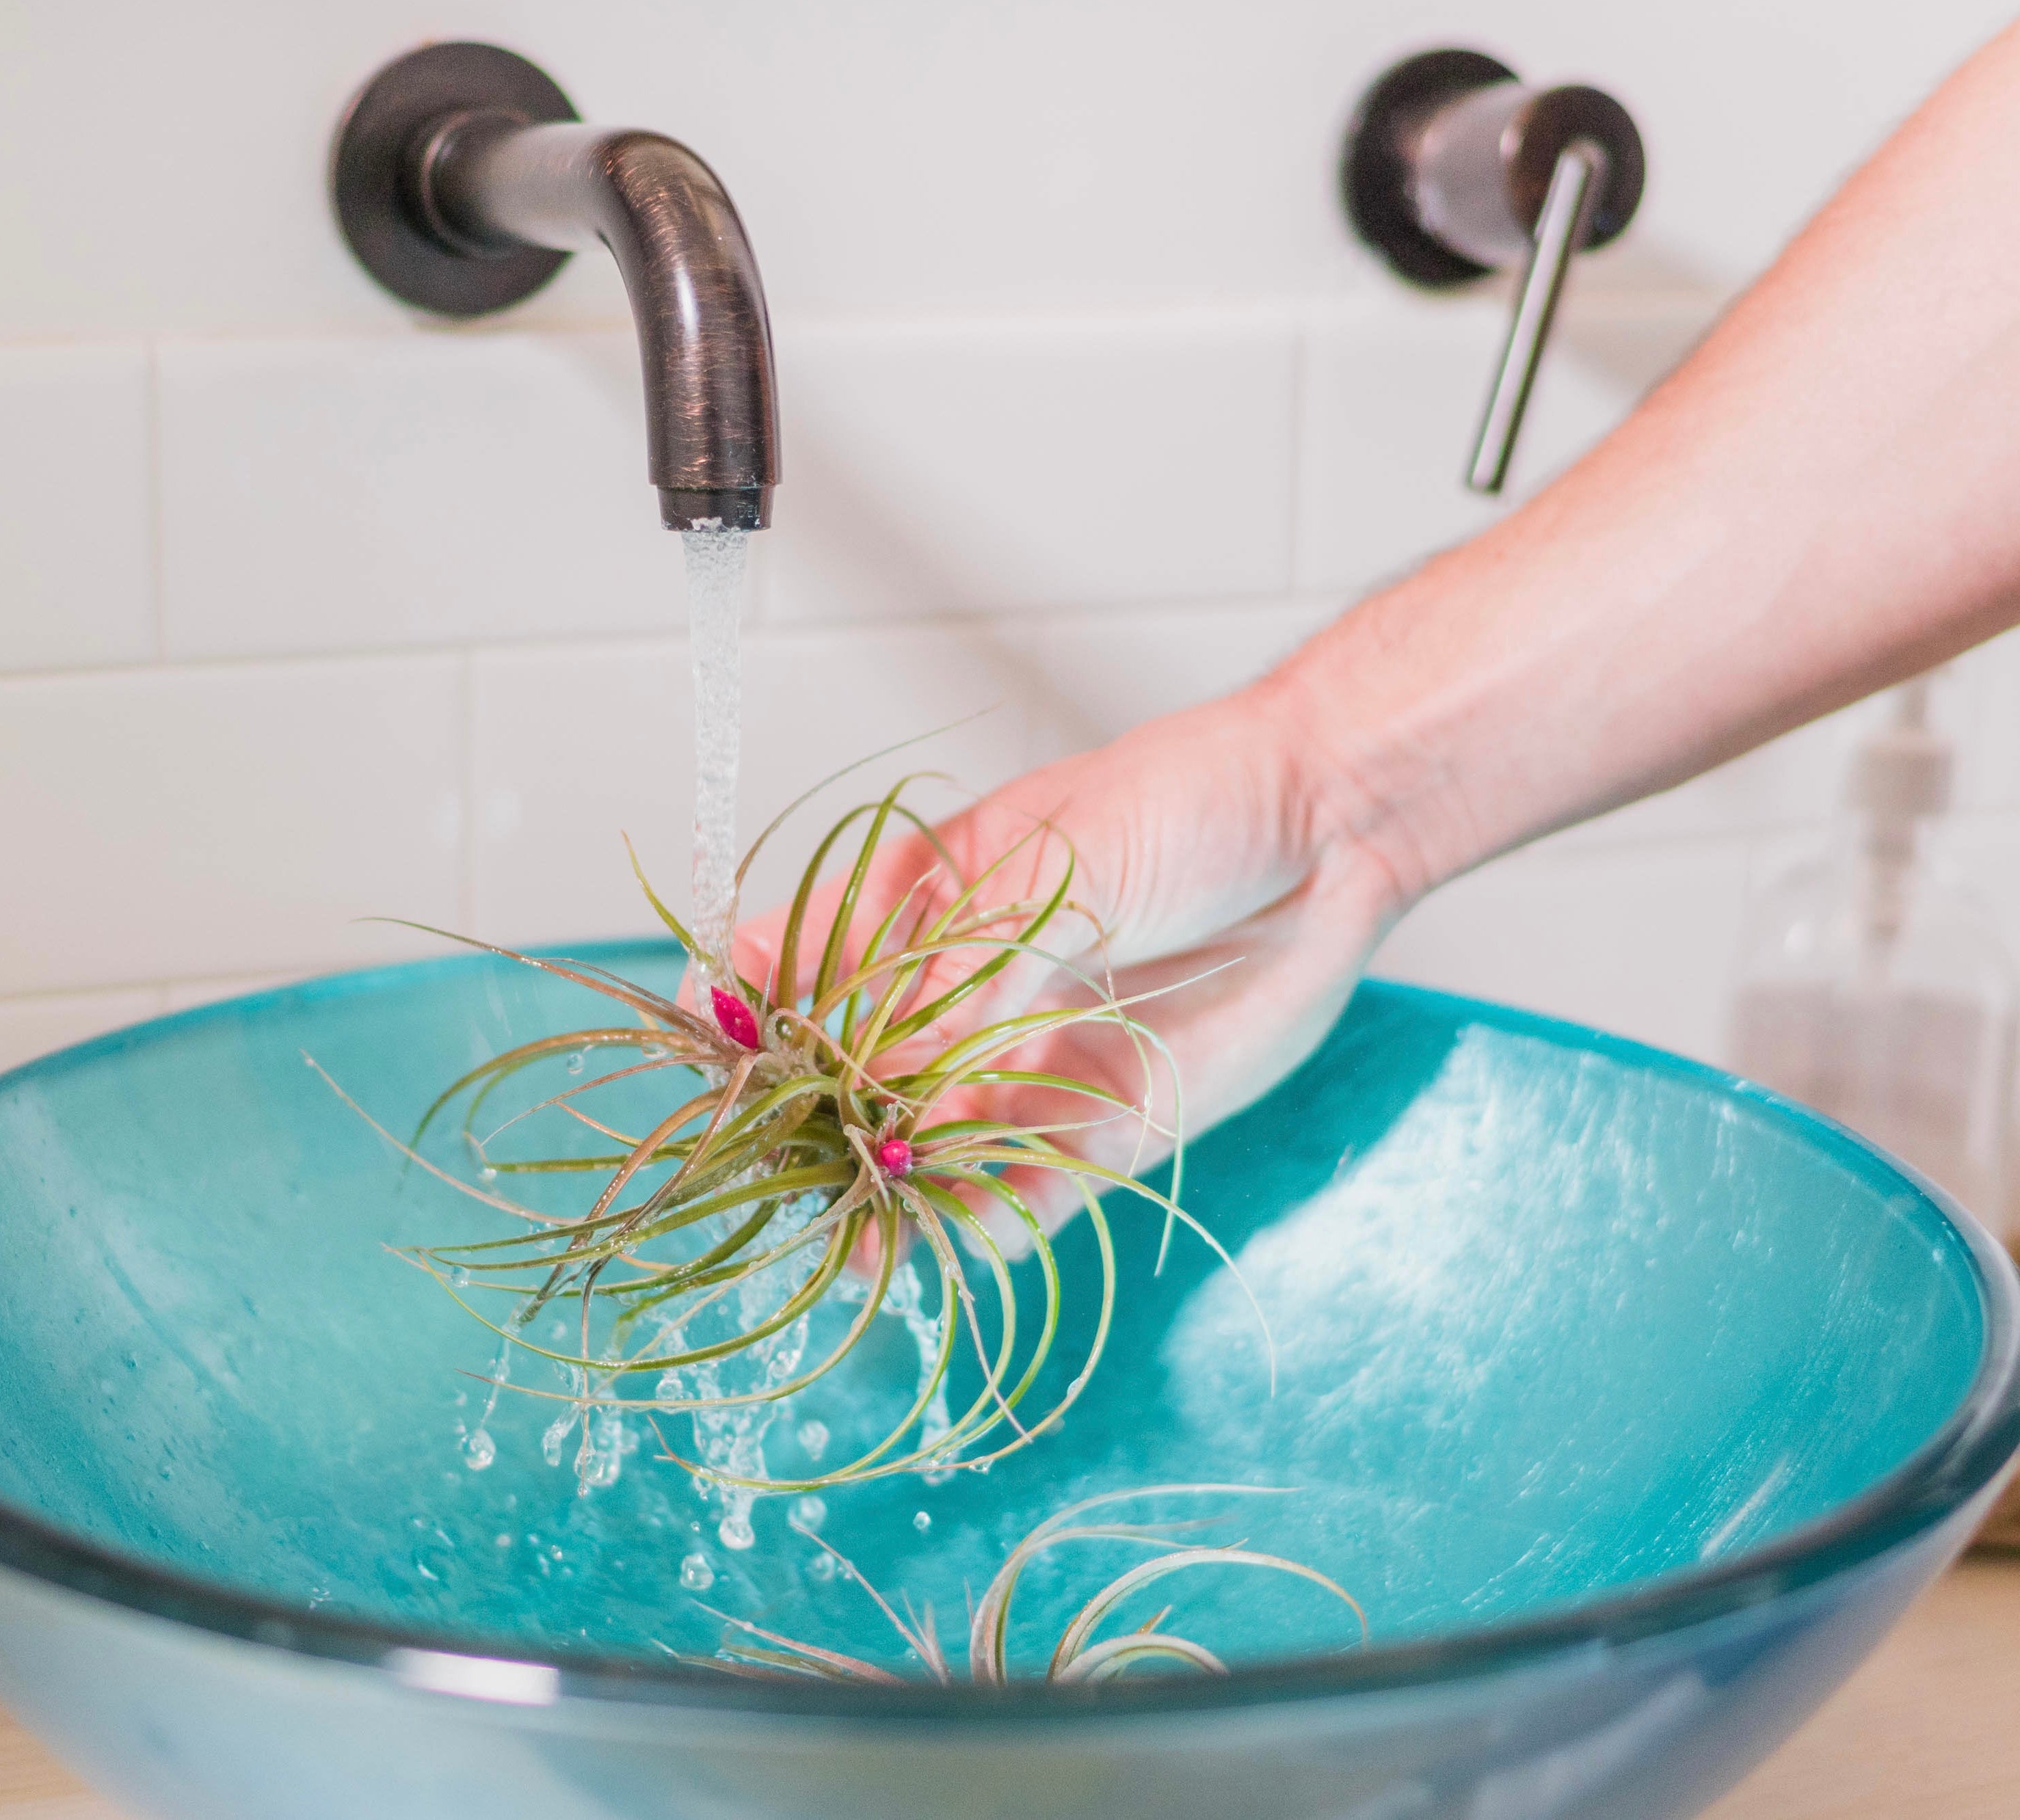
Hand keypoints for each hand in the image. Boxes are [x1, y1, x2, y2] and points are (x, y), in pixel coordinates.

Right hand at [726, 679, 1409, 1246]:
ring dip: (888, 1198)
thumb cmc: (1187, 801)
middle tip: (787, 1173)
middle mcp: (955, 995)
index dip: (750, 1007)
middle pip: (849, 1078)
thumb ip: (974, 972)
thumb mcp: (1064, 864)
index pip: (799, 961)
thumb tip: (884, 1067)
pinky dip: (982, 1228)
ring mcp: (1019, 1066)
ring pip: (924, 1152)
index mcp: (919, 902)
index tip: (716, 1045)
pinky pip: (1020, 1198)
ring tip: (861, 1245)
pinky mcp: (1096, 1130)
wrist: (1330, 832)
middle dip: (812, 1129)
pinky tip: (959, 1245)